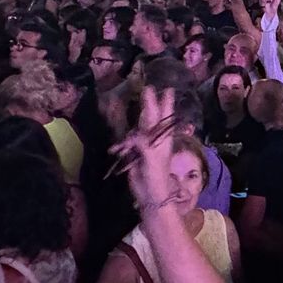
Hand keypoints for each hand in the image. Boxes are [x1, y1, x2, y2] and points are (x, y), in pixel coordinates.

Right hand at [120, 86, 179, 212]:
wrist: (149, 194)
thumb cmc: (156, 176)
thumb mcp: (152, 158)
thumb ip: (144, 144)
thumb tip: (135, 135)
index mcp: (163, 139)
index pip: (163, 117)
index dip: (165, 103)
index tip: (167, 89)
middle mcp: (154, 139)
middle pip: (151, 117)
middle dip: (150, 103)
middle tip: (149, 88)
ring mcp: (144, 146)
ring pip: (138, 128)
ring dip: (135, 118)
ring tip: (133, 106)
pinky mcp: (133, 154)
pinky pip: (126, 144)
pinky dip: (120, 144)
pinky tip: (114, 148)